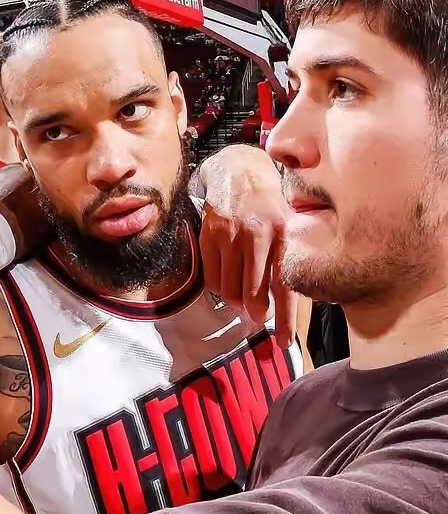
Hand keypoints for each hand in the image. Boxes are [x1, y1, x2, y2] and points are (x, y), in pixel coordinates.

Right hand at [196, 146, 296, 347]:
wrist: (239, 171)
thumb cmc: (274, 200)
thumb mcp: (294, 221)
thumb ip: (296, 253)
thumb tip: (304, 292)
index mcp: (284, 233)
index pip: (285, 287)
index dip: (285, 320)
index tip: (284, 342)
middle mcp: (256, 235)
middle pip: (253, 294)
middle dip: (258, 312)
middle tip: (261, 316)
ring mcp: (228, 236)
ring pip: (230, 290)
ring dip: (238, 303)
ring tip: (246, 300)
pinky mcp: (209, 236)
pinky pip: (213, 278)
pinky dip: (221, 288)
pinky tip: (231, 283)